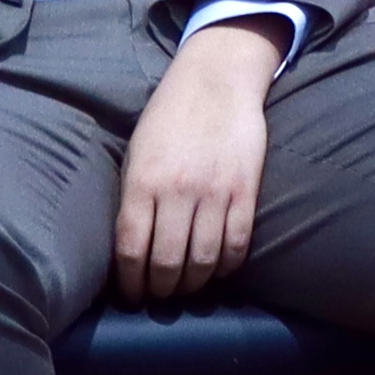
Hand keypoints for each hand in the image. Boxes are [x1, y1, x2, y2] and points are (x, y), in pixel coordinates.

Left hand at [113, 16, 284, 304]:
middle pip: (167, 264)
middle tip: (159, 296)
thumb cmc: (168, 115)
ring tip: (186, 286)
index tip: (132, 294)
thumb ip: (133, 195)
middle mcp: (177, 190)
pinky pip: (236, 246)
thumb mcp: (137, 150)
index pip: (131, 249)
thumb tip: (130, 248)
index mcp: (142, 179)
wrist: (216, 78)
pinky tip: (217, 269)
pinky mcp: (244, 192)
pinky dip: (226, 268)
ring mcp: (214, 192)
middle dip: (160, 290)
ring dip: (192, 284)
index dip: (130, 282)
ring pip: (203, 262)